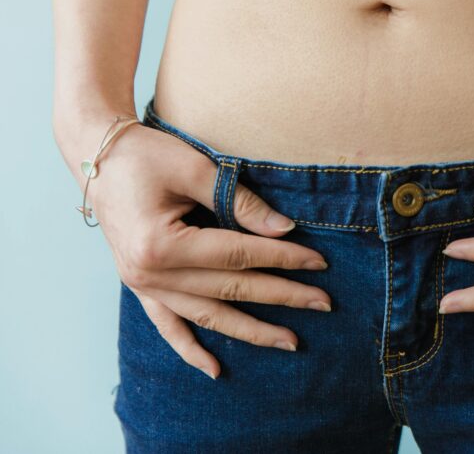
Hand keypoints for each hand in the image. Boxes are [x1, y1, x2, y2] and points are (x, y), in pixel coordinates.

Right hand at [72, 121, 332, 379]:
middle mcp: (150, 273)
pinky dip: (191, 350)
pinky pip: (167, 326)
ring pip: (206, 316)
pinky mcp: (139, 286)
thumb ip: (241, 202)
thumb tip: (285, 230)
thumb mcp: (196, 169)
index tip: (320, 264)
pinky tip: (216, 369)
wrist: (98, 156)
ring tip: (290, 341)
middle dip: (282, 297)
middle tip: (324, 304)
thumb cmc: (147, 155)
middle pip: (230, 290)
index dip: (284, 258)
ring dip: (250, 331)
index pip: (239, 256)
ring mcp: (141, 285)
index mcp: (162, 244)